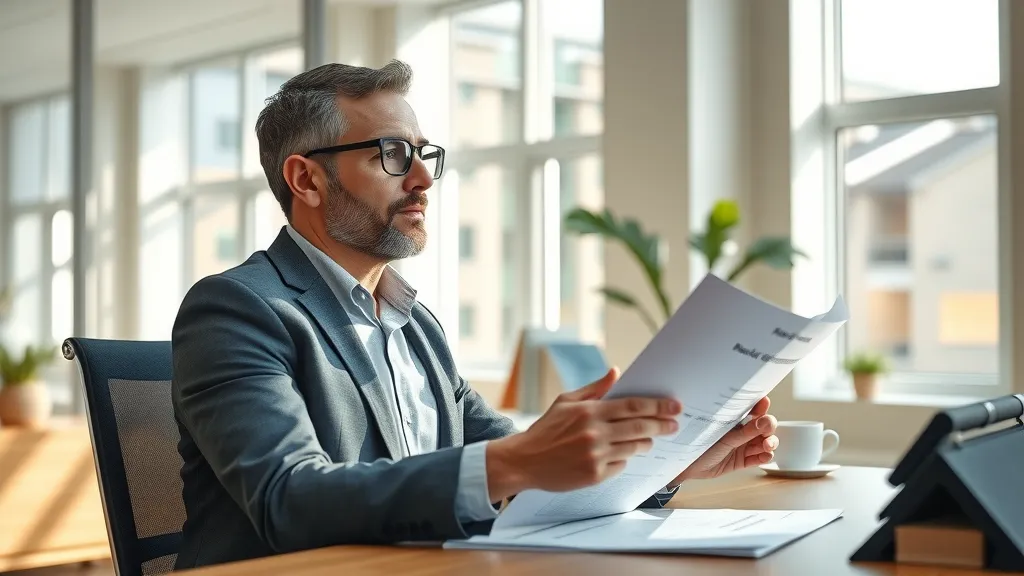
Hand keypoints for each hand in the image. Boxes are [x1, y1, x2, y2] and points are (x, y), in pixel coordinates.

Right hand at [486, 367, 682, 499]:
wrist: (525, 461)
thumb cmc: (546, 429)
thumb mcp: (566, 401)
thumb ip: (595, 388)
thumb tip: (616, 372)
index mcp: (589, 411)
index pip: (633, 405)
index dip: (657, 405)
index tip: (674, 406)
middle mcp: (595, 433)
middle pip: (640, 427)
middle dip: (661, 425)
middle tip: (673, 424)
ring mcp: (595, 455)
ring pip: (633, 448)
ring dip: (646, 443)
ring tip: (649, 440)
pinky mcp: (594, 475)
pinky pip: (620, 465)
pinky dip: (624, 459)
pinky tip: (621, 455)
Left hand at [668, 396, 777, 484]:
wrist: (686, 466)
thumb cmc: (698, 445)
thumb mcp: (725, 437)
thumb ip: (746, 431)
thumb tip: (765, 421)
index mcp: (733, 420)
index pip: (752, 409)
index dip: (761, 406)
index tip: (764, 402)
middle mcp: (740, 431)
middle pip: (764, 427)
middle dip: (769, 427)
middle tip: (767, 429)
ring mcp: (742, 446)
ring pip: (764, 443)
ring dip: (770, 443)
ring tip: (767, 446)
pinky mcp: (741, 461)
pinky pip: (758, 458)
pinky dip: (765, 457)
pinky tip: (765, 456)